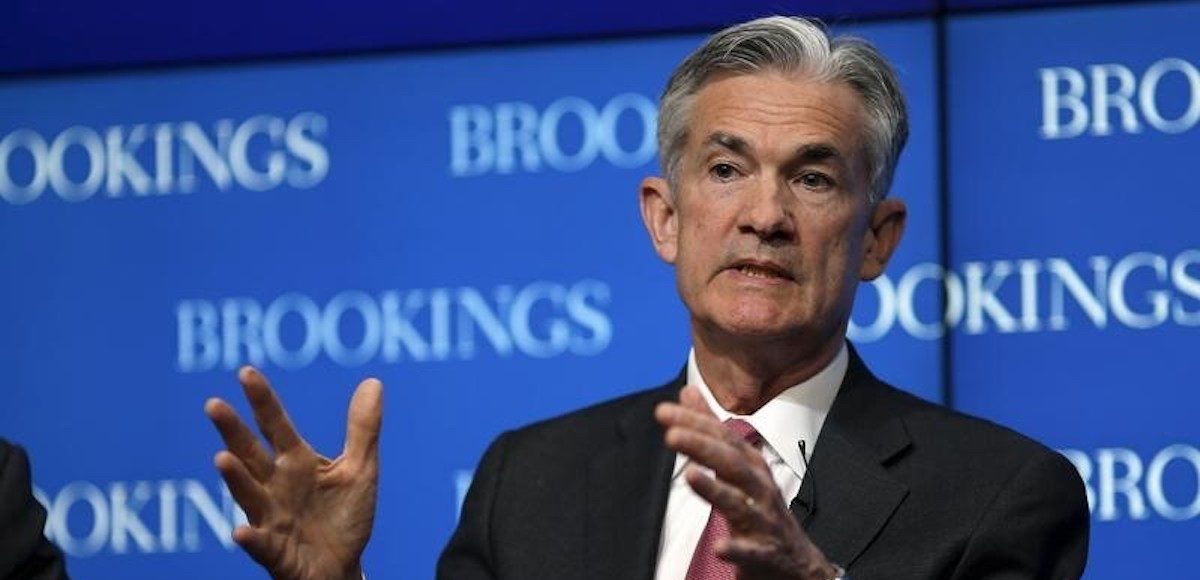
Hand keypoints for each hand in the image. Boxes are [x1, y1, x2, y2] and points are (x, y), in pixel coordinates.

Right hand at [204, 367, 382, 579]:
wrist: (343, 568)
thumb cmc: (344, 517)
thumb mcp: (360, 470)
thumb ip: (362, 429)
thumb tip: (374, 382)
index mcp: (296, 462)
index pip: (276, 425)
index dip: (262, 400)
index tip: (246, 372)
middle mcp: (276, 486)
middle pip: (250, 454)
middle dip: (233, 431)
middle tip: (213, 404)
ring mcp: (271, 518)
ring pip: (249, 495)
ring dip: (235, 478)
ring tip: (221, 459)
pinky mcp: (275, 552)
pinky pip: (261, 545)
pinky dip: (251, 539)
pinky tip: (242, 531)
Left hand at [655, 385, 837, 579]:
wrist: (797, 561)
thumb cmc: (761, 507)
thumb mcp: (737, 465)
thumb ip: (711, 430)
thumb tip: (688, 393)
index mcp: (751, 465)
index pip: (722, 437)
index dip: (695, 422)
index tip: (664, 412)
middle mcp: (759, 487)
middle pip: (731, 463)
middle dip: (702, 447)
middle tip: (671, 434)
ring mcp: (764, 520)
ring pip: (739, 502)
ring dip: (715, 489)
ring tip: (691, 476)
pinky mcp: (765, 553)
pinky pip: (751, 551)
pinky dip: (736, 548)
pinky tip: (719, 547)